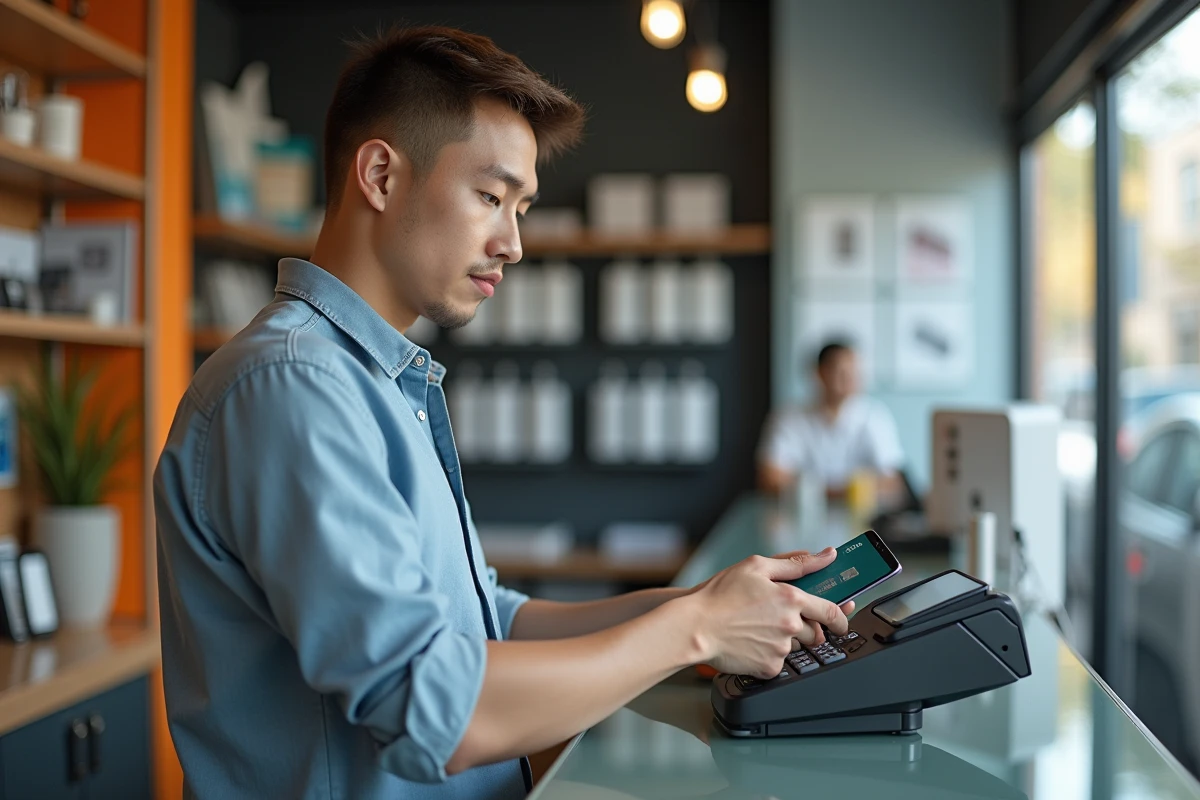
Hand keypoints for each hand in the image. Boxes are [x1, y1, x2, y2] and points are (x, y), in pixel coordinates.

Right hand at [688, 549, 849, 679]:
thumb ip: (796, 562)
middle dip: (807, 628)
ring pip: (795, 647)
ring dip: (785, 640)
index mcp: (791, 598)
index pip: (831, 611)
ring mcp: (780, 648)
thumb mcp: (757, 566)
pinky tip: (751, 642)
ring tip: (759, 629)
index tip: (842, 621)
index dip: (841, 617)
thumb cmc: (721, 595)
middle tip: (782, 621)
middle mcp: (790, 625)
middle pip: (815, 633)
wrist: (695, 628)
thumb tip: (826, 555)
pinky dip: (769, 655)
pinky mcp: (768, 667)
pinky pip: (778, 663)